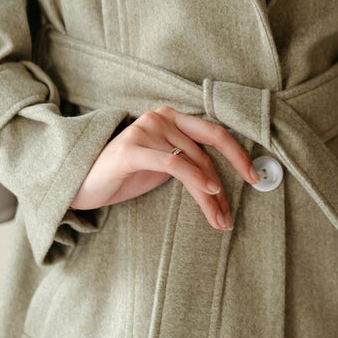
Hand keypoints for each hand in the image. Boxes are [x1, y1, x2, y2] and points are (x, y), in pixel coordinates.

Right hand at [71, 106, 259, 229]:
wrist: (83, 183)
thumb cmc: (125, 174)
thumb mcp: (163, 165)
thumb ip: (190, 162)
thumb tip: (224, 182)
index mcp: (171, 117)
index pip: (214, 132)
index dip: (238, 153)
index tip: (255, 177)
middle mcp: (160, 117)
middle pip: (205, 154)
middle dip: (222, 189)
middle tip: (229, 217)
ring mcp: (145, 129)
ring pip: (193, 163)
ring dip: (210, 196)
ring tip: (218, 220)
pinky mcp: (131, 149)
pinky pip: (173, 163)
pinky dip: (194, 177)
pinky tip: (208, 192)